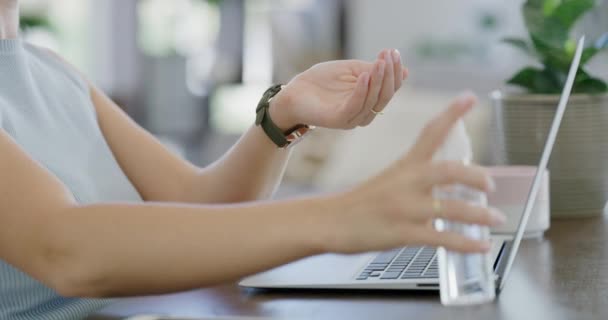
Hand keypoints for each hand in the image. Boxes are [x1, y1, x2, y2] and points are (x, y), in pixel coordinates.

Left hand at [269, 49, 407, 129]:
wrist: (295, 92)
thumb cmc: (323, 81)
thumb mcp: (353, 71)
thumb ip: (374, 71)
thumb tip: (405, 71)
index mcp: (369, 102)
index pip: (390, 89)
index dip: (394, 71)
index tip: (392, 51)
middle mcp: (364, 113)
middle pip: (385, 96)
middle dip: (389, 74)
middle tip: (388, 55)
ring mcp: (352, 119)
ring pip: (373, 101)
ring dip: (378, 80)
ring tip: (379, 62)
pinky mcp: (338, 120)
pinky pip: (355, 106)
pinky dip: (362, 91)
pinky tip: (364, 75)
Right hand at [323, 93, 505, 253]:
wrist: (328, 221)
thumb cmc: (358, 203)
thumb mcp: (388, 182)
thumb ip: (416, 181)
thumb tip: (448, 188)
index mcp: (404, 167)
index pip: (430, 133)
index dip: (452, 113)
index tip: (470, 97)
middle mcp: (406, 183)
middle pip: (448, 170)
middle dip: (476, 176)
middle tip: (491, 184)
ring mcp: (405, 208)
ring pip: (451, 209)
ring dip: (480, 215)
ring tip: (496, 218)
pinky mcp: (402, 233)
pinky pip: (442, 238)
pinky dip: (467, 243)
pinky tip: (482, 245)